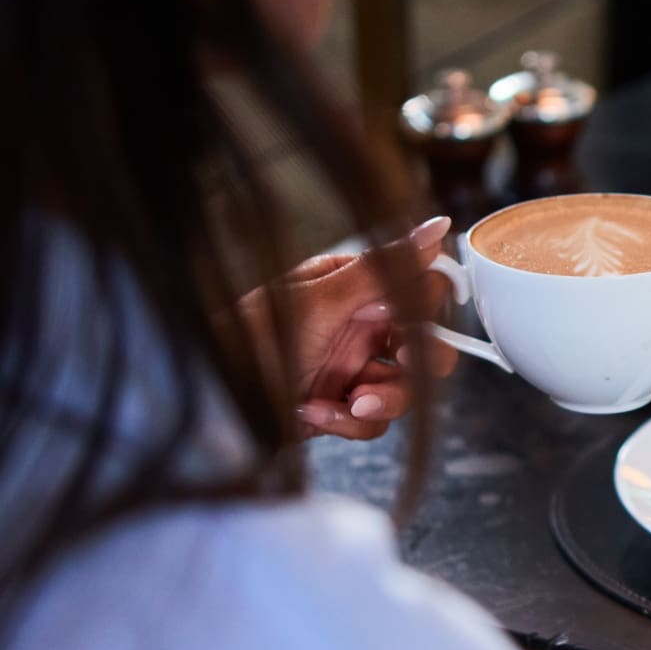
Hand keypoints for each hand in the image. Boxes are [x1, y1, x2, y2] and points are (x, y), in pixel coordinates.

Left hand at [239, 216, 459, 439]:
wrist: (213, 401)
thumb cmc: (252, 342)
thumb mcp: (322, 300)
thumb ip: (384, 268)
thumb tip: (437, 227)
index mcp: (354, 290)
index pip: (420, 292)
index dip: (425, 311)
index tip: (405, 323)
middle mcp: (359, 328)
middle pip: (426, 345)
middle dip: (421, 361)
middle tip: (404, 362)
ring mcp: (352, 370)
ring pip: (408, 389)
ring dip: (387, 400)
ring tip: (354, 404)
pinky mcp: (342, 409)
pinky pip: (376, 423)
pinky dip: (350, 423)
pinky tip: (315, 413)